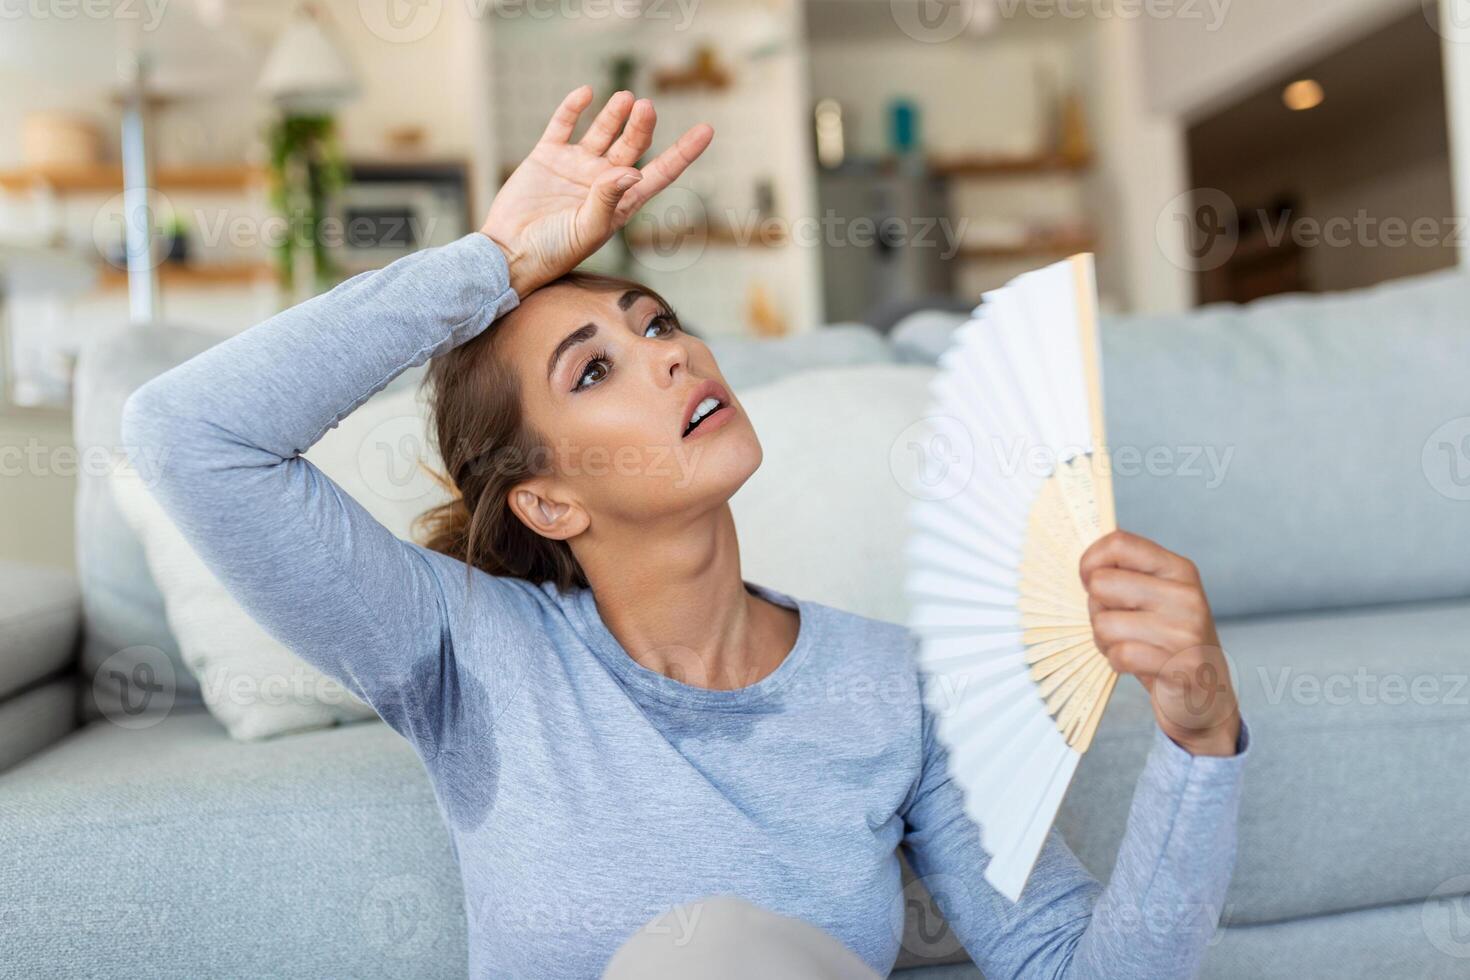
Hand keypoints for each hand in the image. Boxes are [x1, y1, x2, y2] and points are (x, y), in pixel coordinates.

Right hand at [481, 85, 713, 294]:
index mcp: (620, 202)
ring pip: (602, 131)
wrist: (509, 253)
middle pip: (631, 145)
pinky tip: (586, 94)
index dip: (683, 152)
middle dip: (641, 127)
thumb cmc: (553, 252)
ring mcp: (575, 166)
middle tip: (646, 107)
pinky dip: (573, 108)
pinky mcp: (546, 156)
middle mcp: (602, 181)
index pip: (660, 172)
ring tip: (626, 98)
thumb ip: (608, 201)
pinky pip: (563, 126)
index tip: (707, 130)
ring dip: (614, 114)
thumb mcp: (587, 230)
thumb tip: (633, 171)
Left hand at [1079, 530, 1241, 756]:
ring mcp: (1186, 631)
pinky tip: (1137, 665)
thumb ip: (1125, 575)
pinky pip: (1120, 655)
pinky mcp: (1180, 666)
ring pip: (1104, 623)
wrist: (1206, 699)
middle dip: (1096, 609)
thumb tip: (1084, 564)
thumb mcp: (1154, 598)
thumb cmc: (1167, 642)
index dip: (1090, 562)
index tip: (1089, 581)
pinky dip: (1117, 663)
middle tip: (1117, 625)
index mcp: (1178, 569)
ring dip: (1105, 641)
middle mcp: (1186, 595)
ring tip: (1128, 646)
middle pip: (1102, 584)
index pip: (1119, 543)